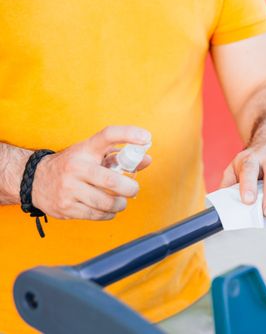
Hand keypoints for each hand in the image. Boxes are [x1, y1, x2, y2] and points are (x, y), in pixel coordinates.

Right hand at [32, 126, 151, 219]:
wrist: (34, 180)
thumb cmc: (72, 166)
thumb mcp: (92, 155)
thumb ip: (118, 157)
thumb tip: (147, 160)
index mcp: (85, 149)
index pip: (108, 135)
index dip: (129, 134)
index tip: (145, 137)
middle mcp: (76, 166)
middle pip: (112, 180)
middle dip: (129, 188)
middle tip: (133, 190)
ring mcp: (69, 188)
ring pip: (106, 202)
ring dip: (120, 204)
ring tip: (120, 202)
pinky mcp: (66, 206)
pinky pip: (96, 215)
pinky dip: (108, 214)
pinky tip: (108, 210)